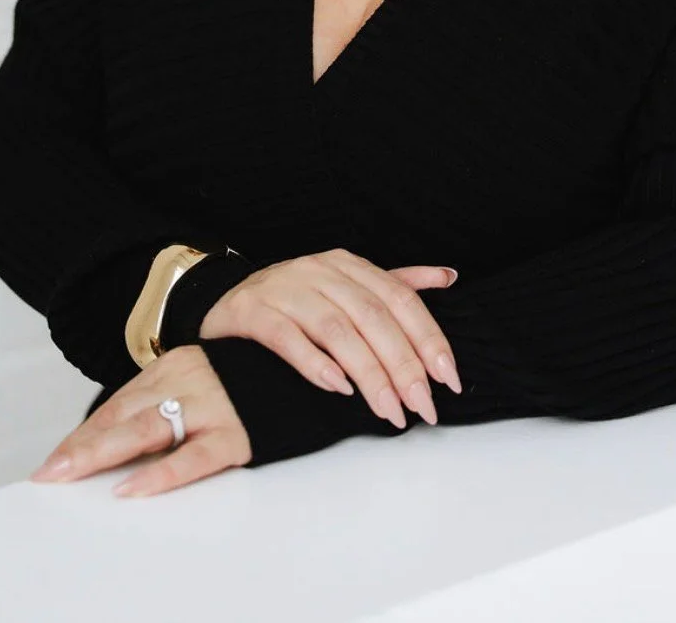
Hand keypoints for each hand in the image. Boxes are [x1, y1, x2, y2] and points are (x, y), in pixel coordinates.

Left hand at [28, 343, 250, 497]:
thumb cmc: (253, 376)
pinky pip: (195, 456)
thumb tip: (123, 442)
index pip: (119, 405)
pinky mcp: (240, 431)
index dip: (83, 436)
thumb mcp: (205, 379)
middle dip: (82, 447)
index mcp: (176, 365)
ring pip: (148, 430)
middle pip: (124, 417)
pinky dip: (162, 474)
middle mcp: (188, 380)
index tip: (52, 464)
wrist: (313, 363)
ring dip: (105, 453)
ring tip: (72, 475)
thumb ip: (169, 402)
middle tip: (48, 475)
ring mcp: (213, 404)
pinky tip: (134, 488)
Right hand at [198, 247, 462, 429]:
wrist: (227, 303)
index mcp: (348, 264)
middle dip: (402, 365)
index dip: (427, 337)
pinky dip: (316, 363)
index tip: (448, 379)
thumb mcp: (346, 286)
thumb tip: (447, 277)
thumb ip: (396, 283)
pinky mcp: (253, 310)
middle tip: (421, 406)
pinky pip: (288, 337)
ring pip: (336, 329)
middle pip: (372, 316)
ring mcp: (285, 288)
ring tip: (387, 410)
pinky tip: (338, 388)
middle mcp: (319, 270)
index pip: (399, 298)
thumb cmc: (296, 301)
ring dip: (367, 373)